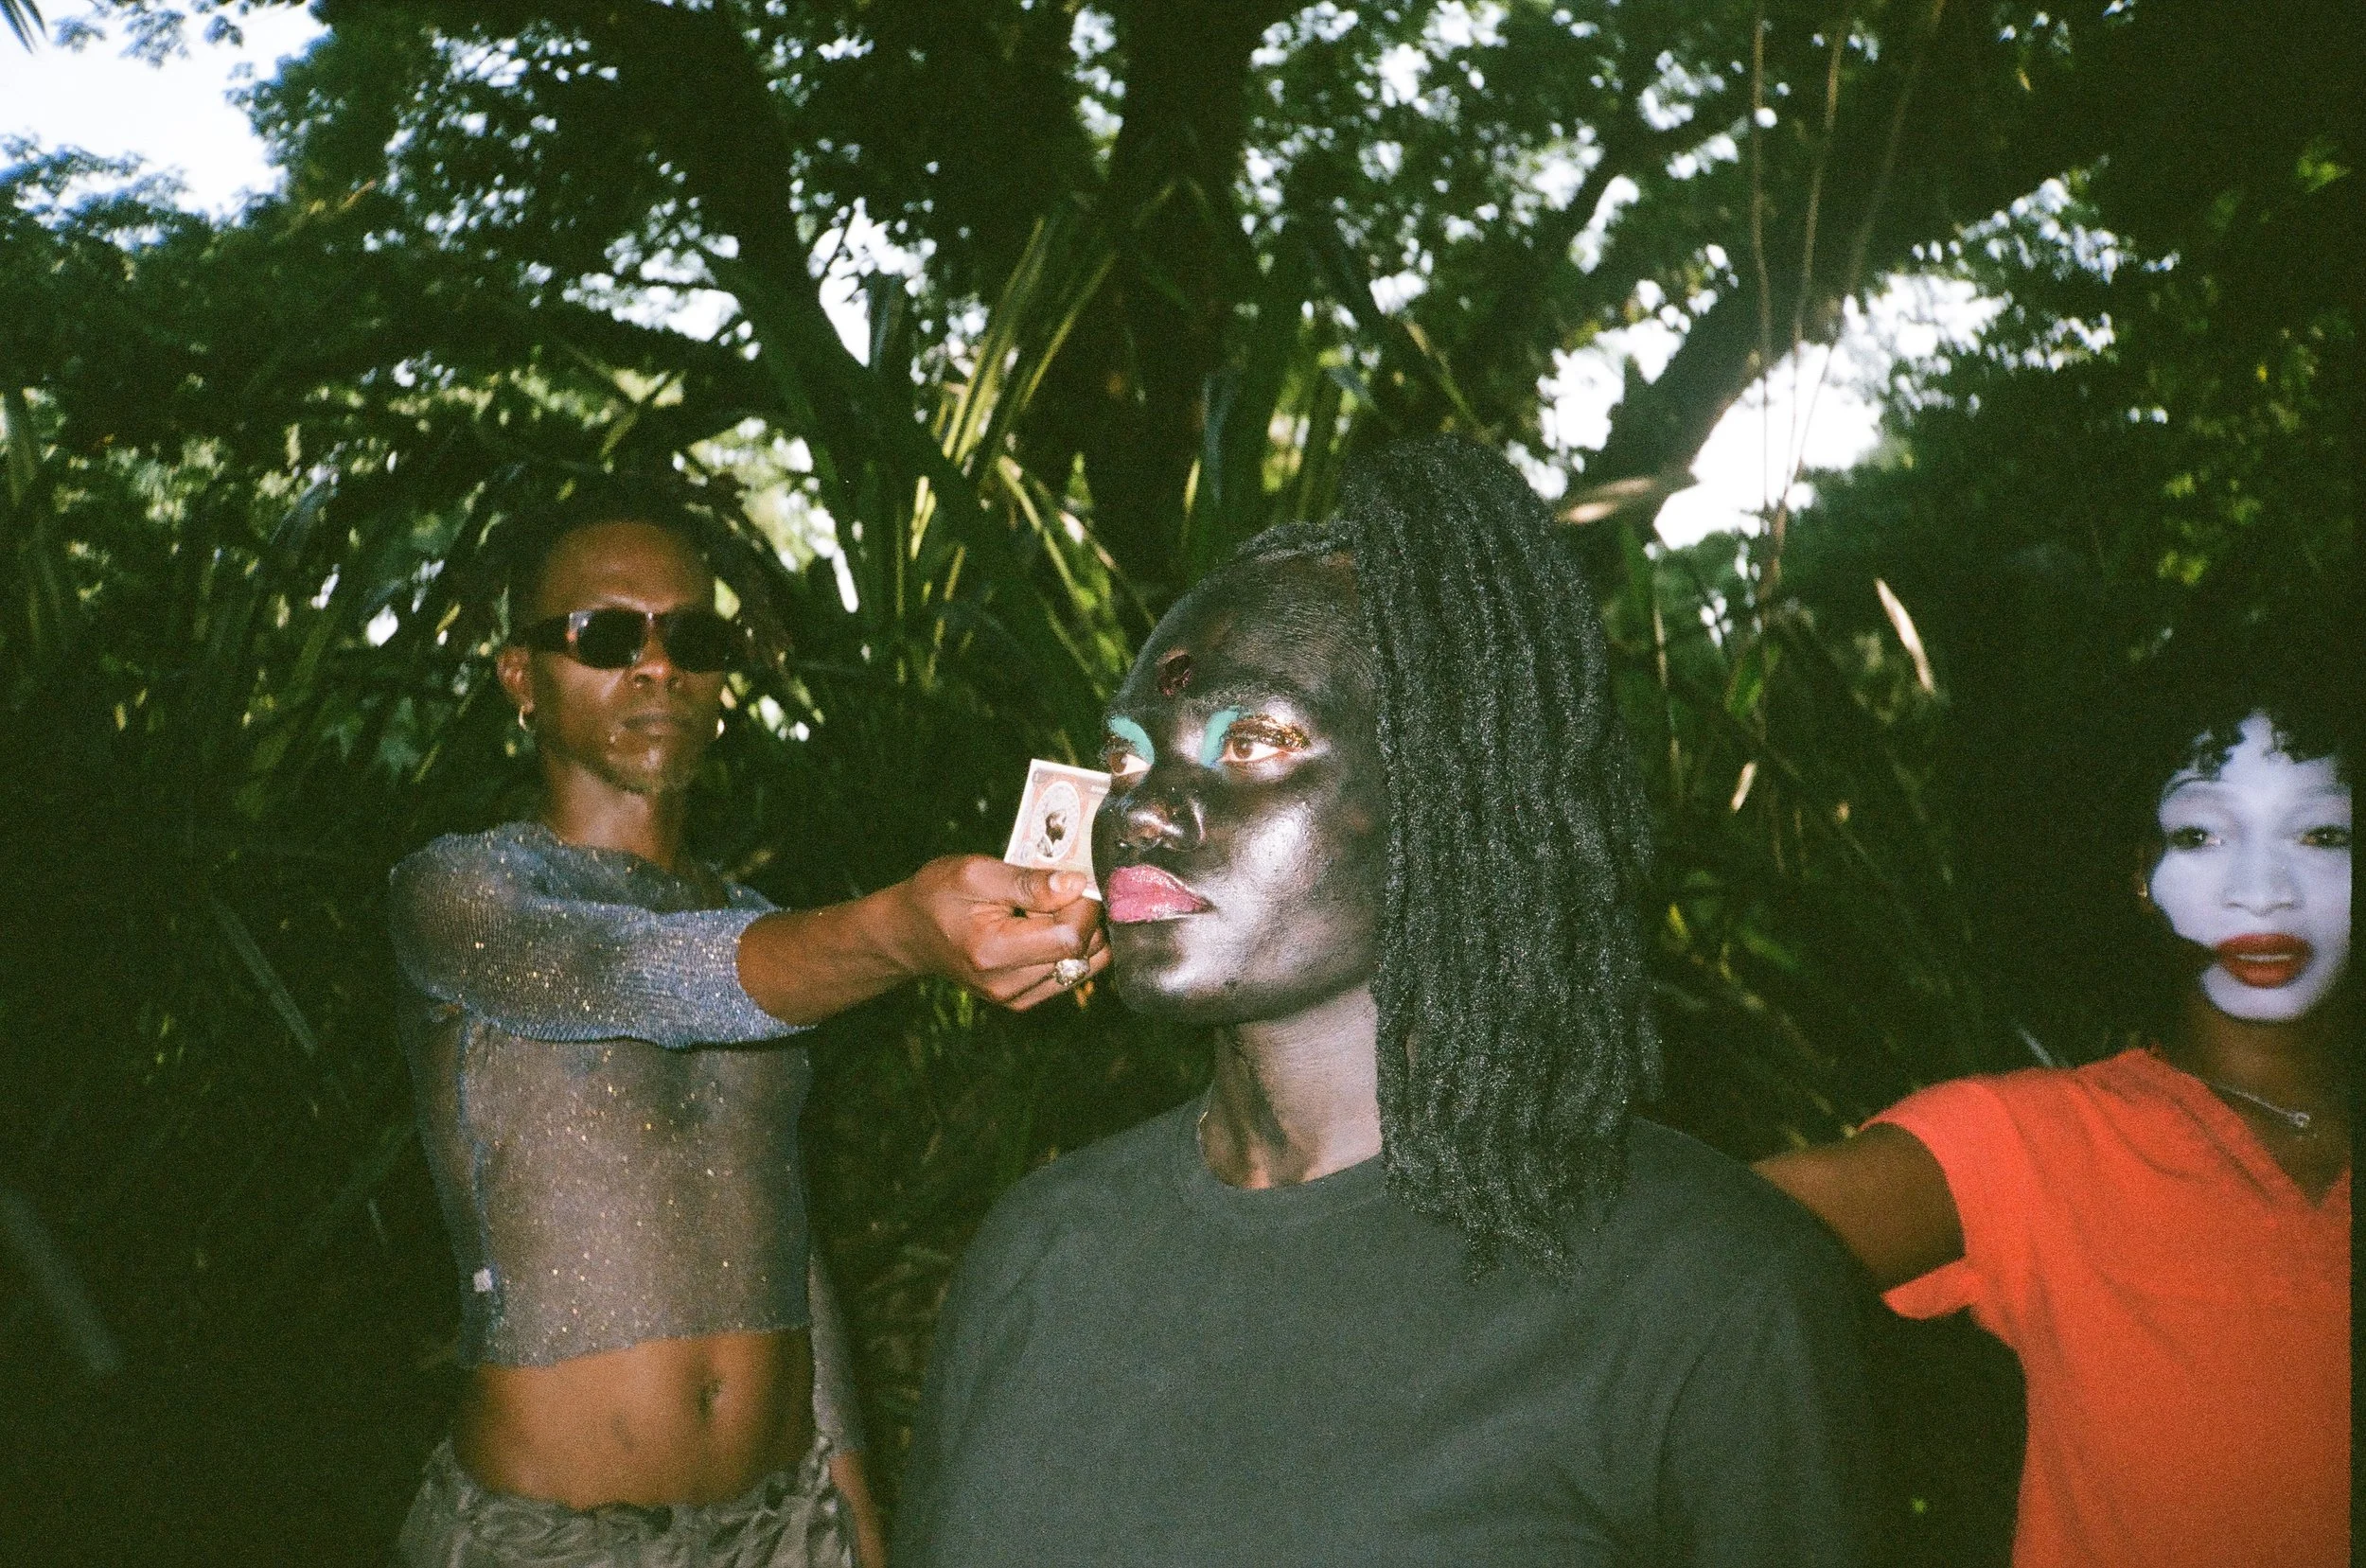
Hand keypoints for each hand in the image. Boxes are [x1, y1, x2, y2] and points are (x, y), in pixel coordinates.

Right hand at [887, 855, 1109, 1010]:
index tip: (1073, 879)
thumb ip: (1028, 882)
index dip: (1083, 906)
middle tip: (1061, 890)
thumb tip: (1076, 885)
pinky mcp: (1023, 1000)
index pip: (1069, 938)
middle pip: (1081, 954)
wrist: (911, 933)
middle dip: (1084, 917)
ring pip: (1083, 966)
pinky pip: (1070, 974)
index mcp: (994, 952)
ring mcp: (1015, 998)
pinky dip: (1070, 948)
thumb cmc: (938, 896)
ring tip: (1050, 908)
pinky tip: (1046, 927)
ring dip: (1079, 933)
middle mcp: (1007, 985)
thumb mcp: (975, 873)